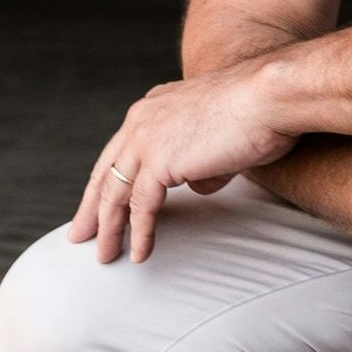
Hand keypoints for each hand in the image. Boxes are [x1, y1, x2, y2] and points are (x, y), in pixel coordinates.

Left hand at [68, 61, 299, 262]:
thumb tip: (197, 185)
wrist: (271, 95)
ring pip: (116, 194)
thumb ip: (203, 160)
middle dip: (91, 208)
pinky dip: (140, 233)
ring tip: (106, 255)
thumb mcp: (223, 134)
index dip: (109, 180)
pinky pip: (140, 206)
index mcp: (154, 107)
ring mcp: (146, 140)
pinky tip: (138, 254)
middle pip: (106, 172)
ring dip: (110, 229)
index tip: (101, 202)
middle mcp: (142, 120)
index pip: (120, 150)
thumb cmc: (263, 110)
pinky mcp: (159, 162)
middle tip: (80, 234)